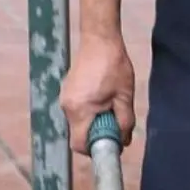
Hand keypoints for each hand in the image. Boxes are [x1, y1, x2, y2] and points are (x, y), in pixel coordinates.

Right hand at [60, 33, 135, 153]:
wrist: (99, 39)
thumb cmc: (113, 66)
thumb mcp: (124, 97)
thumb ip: (124, 123)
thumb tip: (123, 142)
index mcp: (79, 111)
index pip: (79, 145)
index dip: (94, 150)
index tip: (110, 143)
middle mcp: (66, 107)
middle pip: (79, 134)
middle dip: (97, 134)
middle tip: (115, 120)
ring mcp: (64, 98)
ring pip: (79, 122)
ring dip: (95, 121)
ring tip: (110, 104)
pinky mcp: (67, 91)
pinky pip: (78, 110)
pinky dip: (90, 111)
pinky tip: (103, 96)